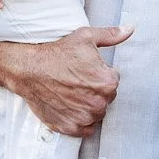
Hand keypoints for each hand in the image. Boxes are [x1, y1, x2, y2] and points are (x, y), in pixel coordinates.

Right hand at [7, 24, 130, 137]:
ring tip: (71, 92)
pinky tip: (68, 106)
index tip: (85, 71)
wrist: (28, 69)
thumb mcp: (86, 37)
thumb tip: (130, 29)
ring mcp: (84, 118)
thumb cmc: (57, 53)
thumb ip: (111, 36)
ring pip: (95, 113)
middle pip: (105, 99)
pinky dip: (79, 120)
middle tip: (76, 81)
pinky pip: (85, 128)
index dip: (99, 74)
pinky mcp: (71, 127)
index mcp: (108, 82)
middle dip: (95, 91)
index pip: (112, 81)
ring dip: (87, 106)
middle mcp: (99, 103)